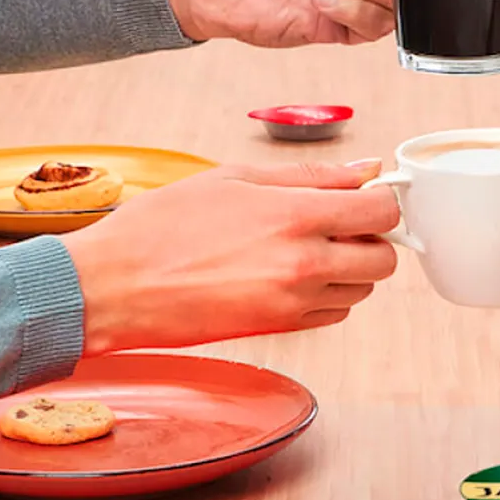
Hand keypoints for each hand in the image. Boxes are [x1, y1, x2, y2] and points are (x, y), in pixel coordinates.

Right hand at [62, 160, 399, 353]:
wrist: (115, 286)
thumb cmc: (162, 227)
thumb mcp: (235, 178)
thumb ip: (311, 175)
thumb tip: (365, 169)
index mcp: (296, 216)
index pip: (382, 213)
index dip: (380, 201)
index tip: (364, 197)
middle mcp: (304, 264)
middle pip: (384, 259)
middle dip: (369, 240)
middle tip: (337, 224)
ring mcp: (294, 302)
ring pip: (361, 290)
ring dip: (348, 269)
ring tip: (302, 248)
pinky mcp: (281, 329)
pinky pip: (332, 313)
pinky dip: (325, 295)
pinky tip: (287, 275)